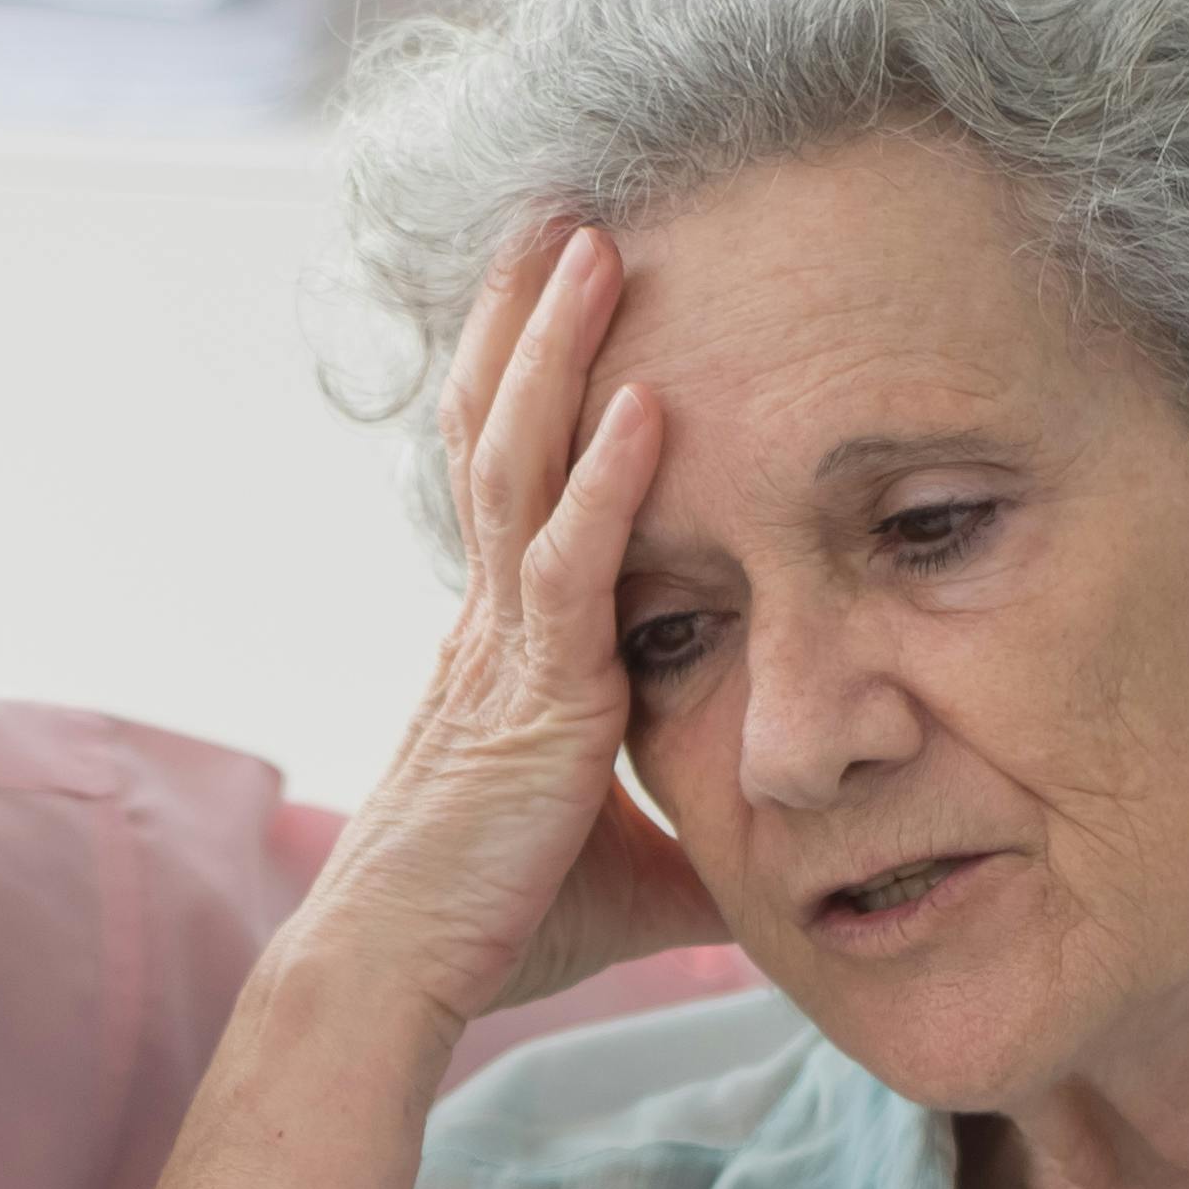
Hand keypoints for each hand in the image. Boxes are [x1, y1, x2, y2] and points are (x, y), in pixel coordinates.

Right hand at [293, 226, 720, 1028]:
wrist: (400, 980)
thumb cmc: (495, 929)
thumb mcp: (629, 865)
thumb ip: (698, 836)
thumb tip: (788, 859)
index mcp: (503, 643)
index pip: (510, 480)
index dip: (525, 379)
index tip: (557, 292)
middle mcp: (490, 622)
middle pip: (500, 431)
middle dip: (527, 317)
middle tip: (562, 207)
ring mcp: (501, 648)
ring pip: (523, 464)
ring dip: (559, 348)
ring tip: (591, 240)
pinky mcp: (530, 696)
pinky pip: (573, 564)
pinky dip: (609, 479)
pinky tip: (646, 401)